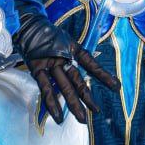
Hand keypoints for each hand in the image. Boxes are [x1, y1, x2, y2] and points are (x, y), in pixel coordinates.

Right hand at [12, 10, 120, 124]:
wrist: (28, 25)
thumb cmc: (48, 35)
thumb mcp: (65, 40)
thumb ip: (73, 54)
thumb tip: (85, 69)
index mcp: (72, 48)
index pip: (90, 63)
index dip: (103, 74)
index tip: (116, 86)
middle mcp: (63, 57)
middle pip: (77, 80)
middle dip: (87, 97)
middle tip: (97, 111)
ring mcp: (49, 63)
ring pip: (64, 87)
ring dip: (73, 104)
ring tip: (82, 119)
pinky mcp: (36, 69)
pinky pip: (45, 88)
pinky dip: (51, 103)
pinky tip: (57, 116)